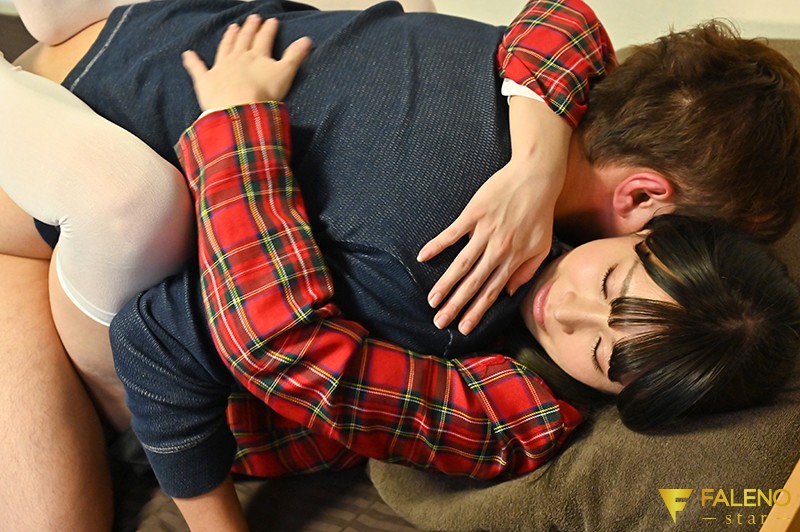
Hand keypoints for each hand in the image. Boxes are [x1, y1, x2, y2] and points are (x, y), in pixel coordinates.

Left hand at [182, 15, 311, 111]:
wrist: (238, 109)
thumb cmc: (263, 94)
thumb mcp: (285, 74)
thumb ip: (295, 56)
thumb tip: (307, 39)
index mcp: (257, 56)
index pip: (264, 38)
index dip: (269, 29)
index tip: (272, 20)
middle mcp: (238, 57)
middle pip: (244, 39)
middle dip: (249, 28)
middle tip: (252, 18)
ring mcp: (220, 67)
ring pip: (224, 48)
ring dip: (229, 37)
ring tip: (232, 28)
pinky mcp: (206, 81)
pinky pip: (197, 69)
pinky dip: (192, 62)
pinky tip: (187, 54)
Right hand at [418, 97, 570, 334]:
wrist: (536, 177)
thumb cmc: (540, 212)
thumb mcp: (542, 246)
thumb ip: (526, 271)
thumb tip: (508, 292)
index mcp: (514, 259)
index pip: (492, 292)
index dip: (477, 311)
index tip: (463, 328)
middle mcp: (498, 249)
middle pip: (473, 283)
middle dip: (456, 305)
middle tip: (440, 322)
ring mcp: (485, 232)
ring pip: (462, 264)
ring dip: (446, 284)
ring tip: (432, 299)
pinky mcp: (474, 213)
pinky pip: (452, 233)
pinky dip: (437, 245)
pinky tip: (423, 257)